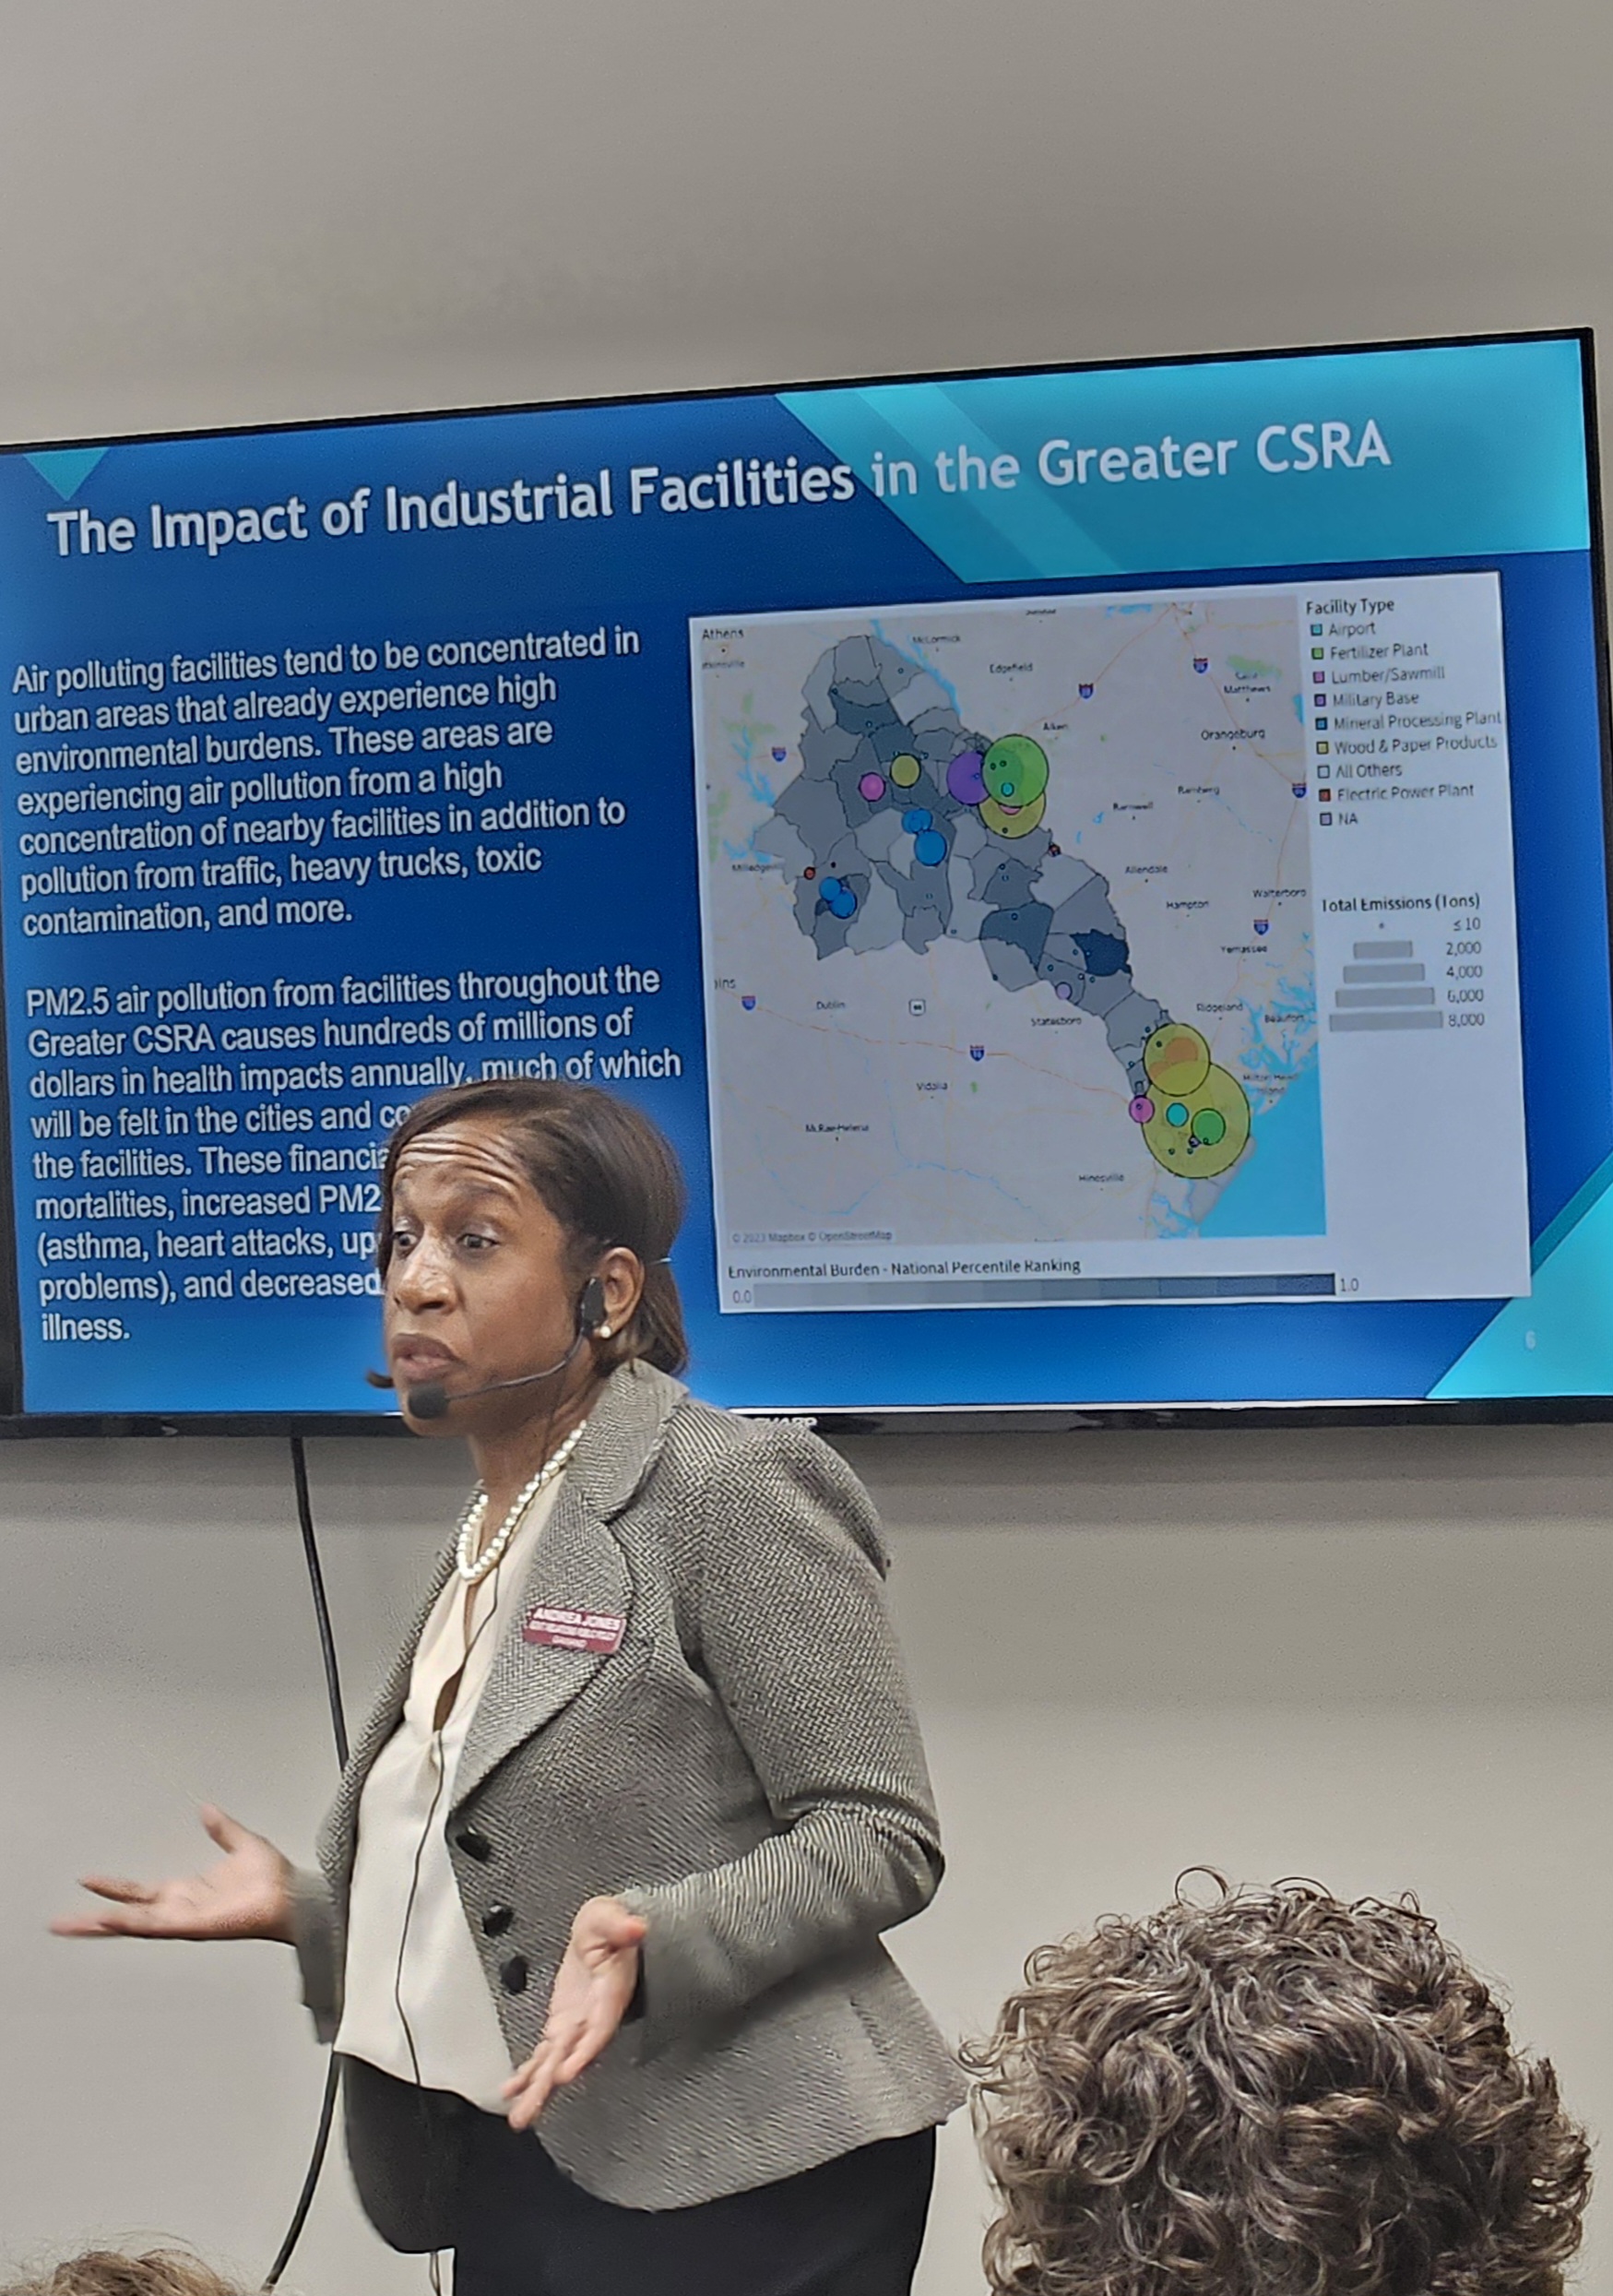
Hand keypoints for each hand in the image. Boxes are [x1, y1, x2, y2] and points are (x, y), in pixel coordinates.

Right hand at [51, 1806, 295, 1943]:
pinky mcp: (196, 1926)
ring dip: (105, 1923)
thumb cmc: (275, 1878)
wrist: (295, 1895)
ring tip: (73, 1925)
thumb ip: (222, 1828)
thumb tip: (207, 1808)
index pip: (140, 1891)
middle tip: (61, 1922)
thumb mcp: (241, 1843)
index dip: (114, 1888)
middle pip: (128, 1915)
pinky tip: (112, 1920)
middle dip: (94, 1918)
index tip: (88, 1881)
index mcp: (187, 1891)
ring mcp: (186, 1920)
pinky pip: (158, 1926)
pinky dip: (133, 1923)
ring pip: (135, 1924)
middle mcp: (181, 1908)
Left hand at [502, 1895, 646, 2128]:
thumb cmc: (610, 1927)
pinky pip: (545, 2054)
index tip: (566, 2073)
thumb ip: (622, 1925)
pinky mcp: (562, 2025)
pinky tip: (512, 2091)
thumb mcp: (611, 1917)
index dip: (584, 2051)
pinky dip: (528, 2073)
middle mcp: (593, 2017)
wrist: (607, 1935)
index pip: (599, 2027)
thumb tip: (636, 1928)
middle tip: (528, 2112)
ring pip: (556, 2062)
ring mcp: (576, 2025)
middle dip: (549, 2085)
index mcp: (610, 1993)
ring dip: (537, 2090)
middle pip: (571, 2056)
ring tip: (520, 2116)